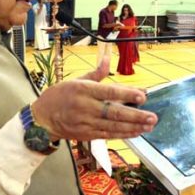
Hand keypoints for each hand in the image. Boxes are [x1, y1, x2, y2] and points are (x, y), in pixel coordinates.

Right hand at [31, 56, 157, 140]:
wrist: (41, 118)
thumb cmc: (60, 95)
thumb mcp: (76, 80)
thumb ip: (96, 73)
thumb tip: (107, 59)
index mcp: (84, 90)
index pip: (109, 92)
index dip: (127, 94)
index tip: (142, 96)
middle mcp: (85, 107)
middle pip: (114, 112)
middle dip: (136, 115)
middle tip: (153, 117)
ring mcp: (85, 122)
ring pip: (113, 126)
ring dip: (133, 127)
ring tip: (149, 126)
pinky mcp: (86, 134)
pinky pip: (108, 135)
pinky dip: (123, 134)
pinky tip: (136, 132)